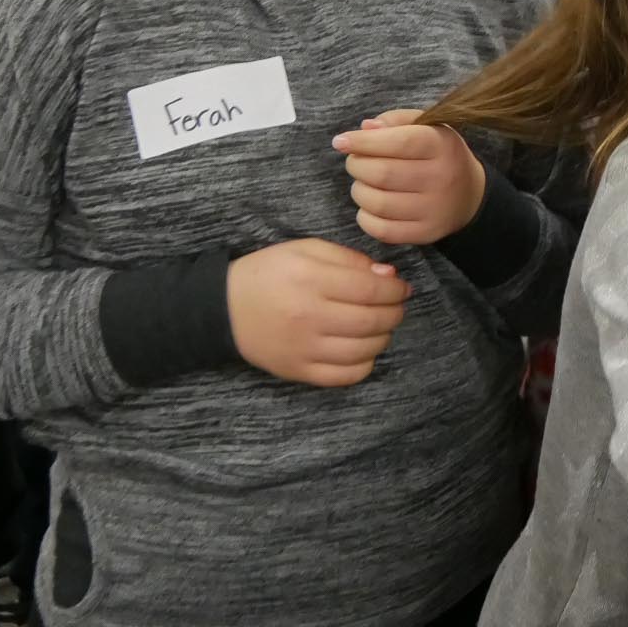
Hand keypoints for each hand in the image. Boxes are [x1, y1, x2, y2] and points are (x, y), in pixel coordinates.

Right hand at [227, 238, 410, 387]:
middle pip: (372, 321)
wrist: (225, 308)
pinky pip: (345, 376)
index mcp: (311, 280)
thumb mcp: (306, 250)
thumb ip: (349, 259)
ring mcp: (304, 348)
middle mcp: (309, 316)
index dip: (396, 290)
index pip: (371, 290)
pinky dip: (365, 363)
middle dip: (395, 313)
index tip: (402, 288)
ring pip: (365, 350)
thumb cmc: (270, 273)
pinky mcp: (298, 371)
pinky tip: (363, 348)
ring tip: (381, 325)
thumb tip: (389, 277)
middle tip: (396, 306)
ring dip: (384, 337)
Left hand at [334, 108, 486, 245]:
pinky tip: (369, 206)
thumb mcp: (427, 126)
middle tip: (355, 162)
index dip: (363, 142)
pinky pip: (382, 230)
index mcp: (442, 145)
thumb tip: (365, 129)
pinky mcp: (426, 233)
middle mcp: (442, 178)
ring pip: (378, 203)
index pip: (399, 142)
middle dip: (357, 165)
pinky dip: (365, 218)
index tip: (340, 141)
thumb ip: (396, 120)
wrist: (470, 195)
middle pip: (383, 173)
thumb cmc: (438, 154)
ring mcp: (435, 209)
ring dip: (359, 191)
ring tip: (363, 183)